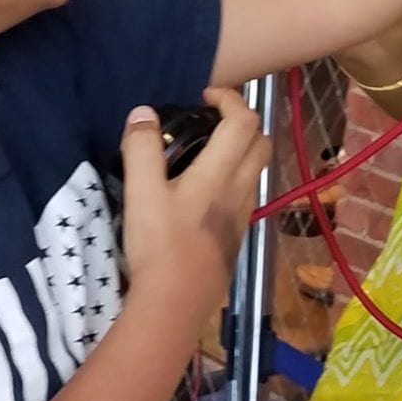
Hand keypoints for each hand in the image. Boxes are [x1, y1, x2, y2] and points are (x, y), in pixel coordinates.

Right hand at [120, 87, 269, 308]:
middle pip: (261, 144)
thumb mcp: (140, 193)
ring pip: (255, 172)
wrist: (175, 304)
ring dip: (239, 153)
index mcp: (220, 174)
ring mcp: (242, 217)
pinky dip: (232, 181)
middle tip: (209, 121)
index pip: (244, 121)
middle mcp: (240, 191)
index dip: (229, 99)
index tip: (203, 97)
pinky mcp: (236, 239)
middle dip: (242, 123)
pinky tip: (202, 194)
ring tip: (203, 155)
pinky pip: (244, 197)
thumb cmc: (158, 246)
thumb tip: (144, 113)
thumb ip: (142, 148)